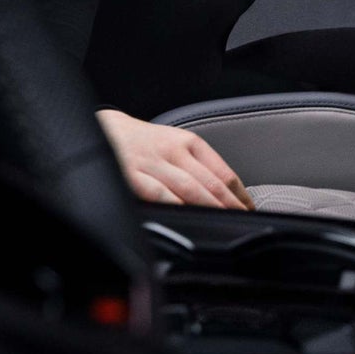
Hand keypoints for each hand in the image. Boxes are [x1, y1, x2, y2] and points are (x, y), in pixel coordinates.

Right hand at [97, 110, 253, 208]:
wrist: (104, 129)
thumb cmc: (143, 143)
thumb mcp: (173, 145)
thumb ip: (196, 166)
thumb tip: (224, 196)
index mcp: (188, 143)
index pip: (222, 171)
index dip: (240, 194)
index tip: (250, 211)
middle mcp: (173, 151)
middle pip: (210, 182)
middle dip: (231, 206)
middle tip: (244, 223)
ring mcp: (153, 164)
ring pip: (189, 188)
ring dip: (211, 208)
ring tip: (225, 224)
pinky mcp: (131, 176)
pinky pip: (158, 193)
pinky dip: (176, 206)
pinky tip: (188, 217)